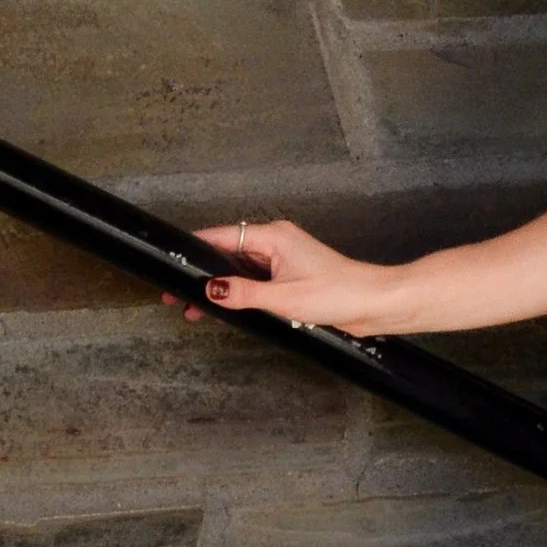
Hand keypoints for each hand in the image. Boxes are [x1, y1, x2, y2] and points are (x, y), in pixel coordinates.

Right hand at [172, 220, 400, 337]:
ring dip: (219, 286)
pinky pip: (255, 279)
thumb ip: (243, 293)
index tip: (172, 264)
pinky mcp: (290, 275)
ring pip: (240, 268)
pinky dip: (238, 291)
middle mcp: (277, 242)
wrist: (374, 303)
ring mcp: (284, 259)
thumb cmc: (338, 294)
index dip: (194, 251)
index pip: (223, 236)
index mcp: (274, 237)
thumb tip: (210, 289)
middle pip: (227, 253)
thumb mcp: (284, 297)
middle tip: (175, 297)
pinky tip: (224, 308)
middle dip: (201, 274)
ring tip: (193, 310)